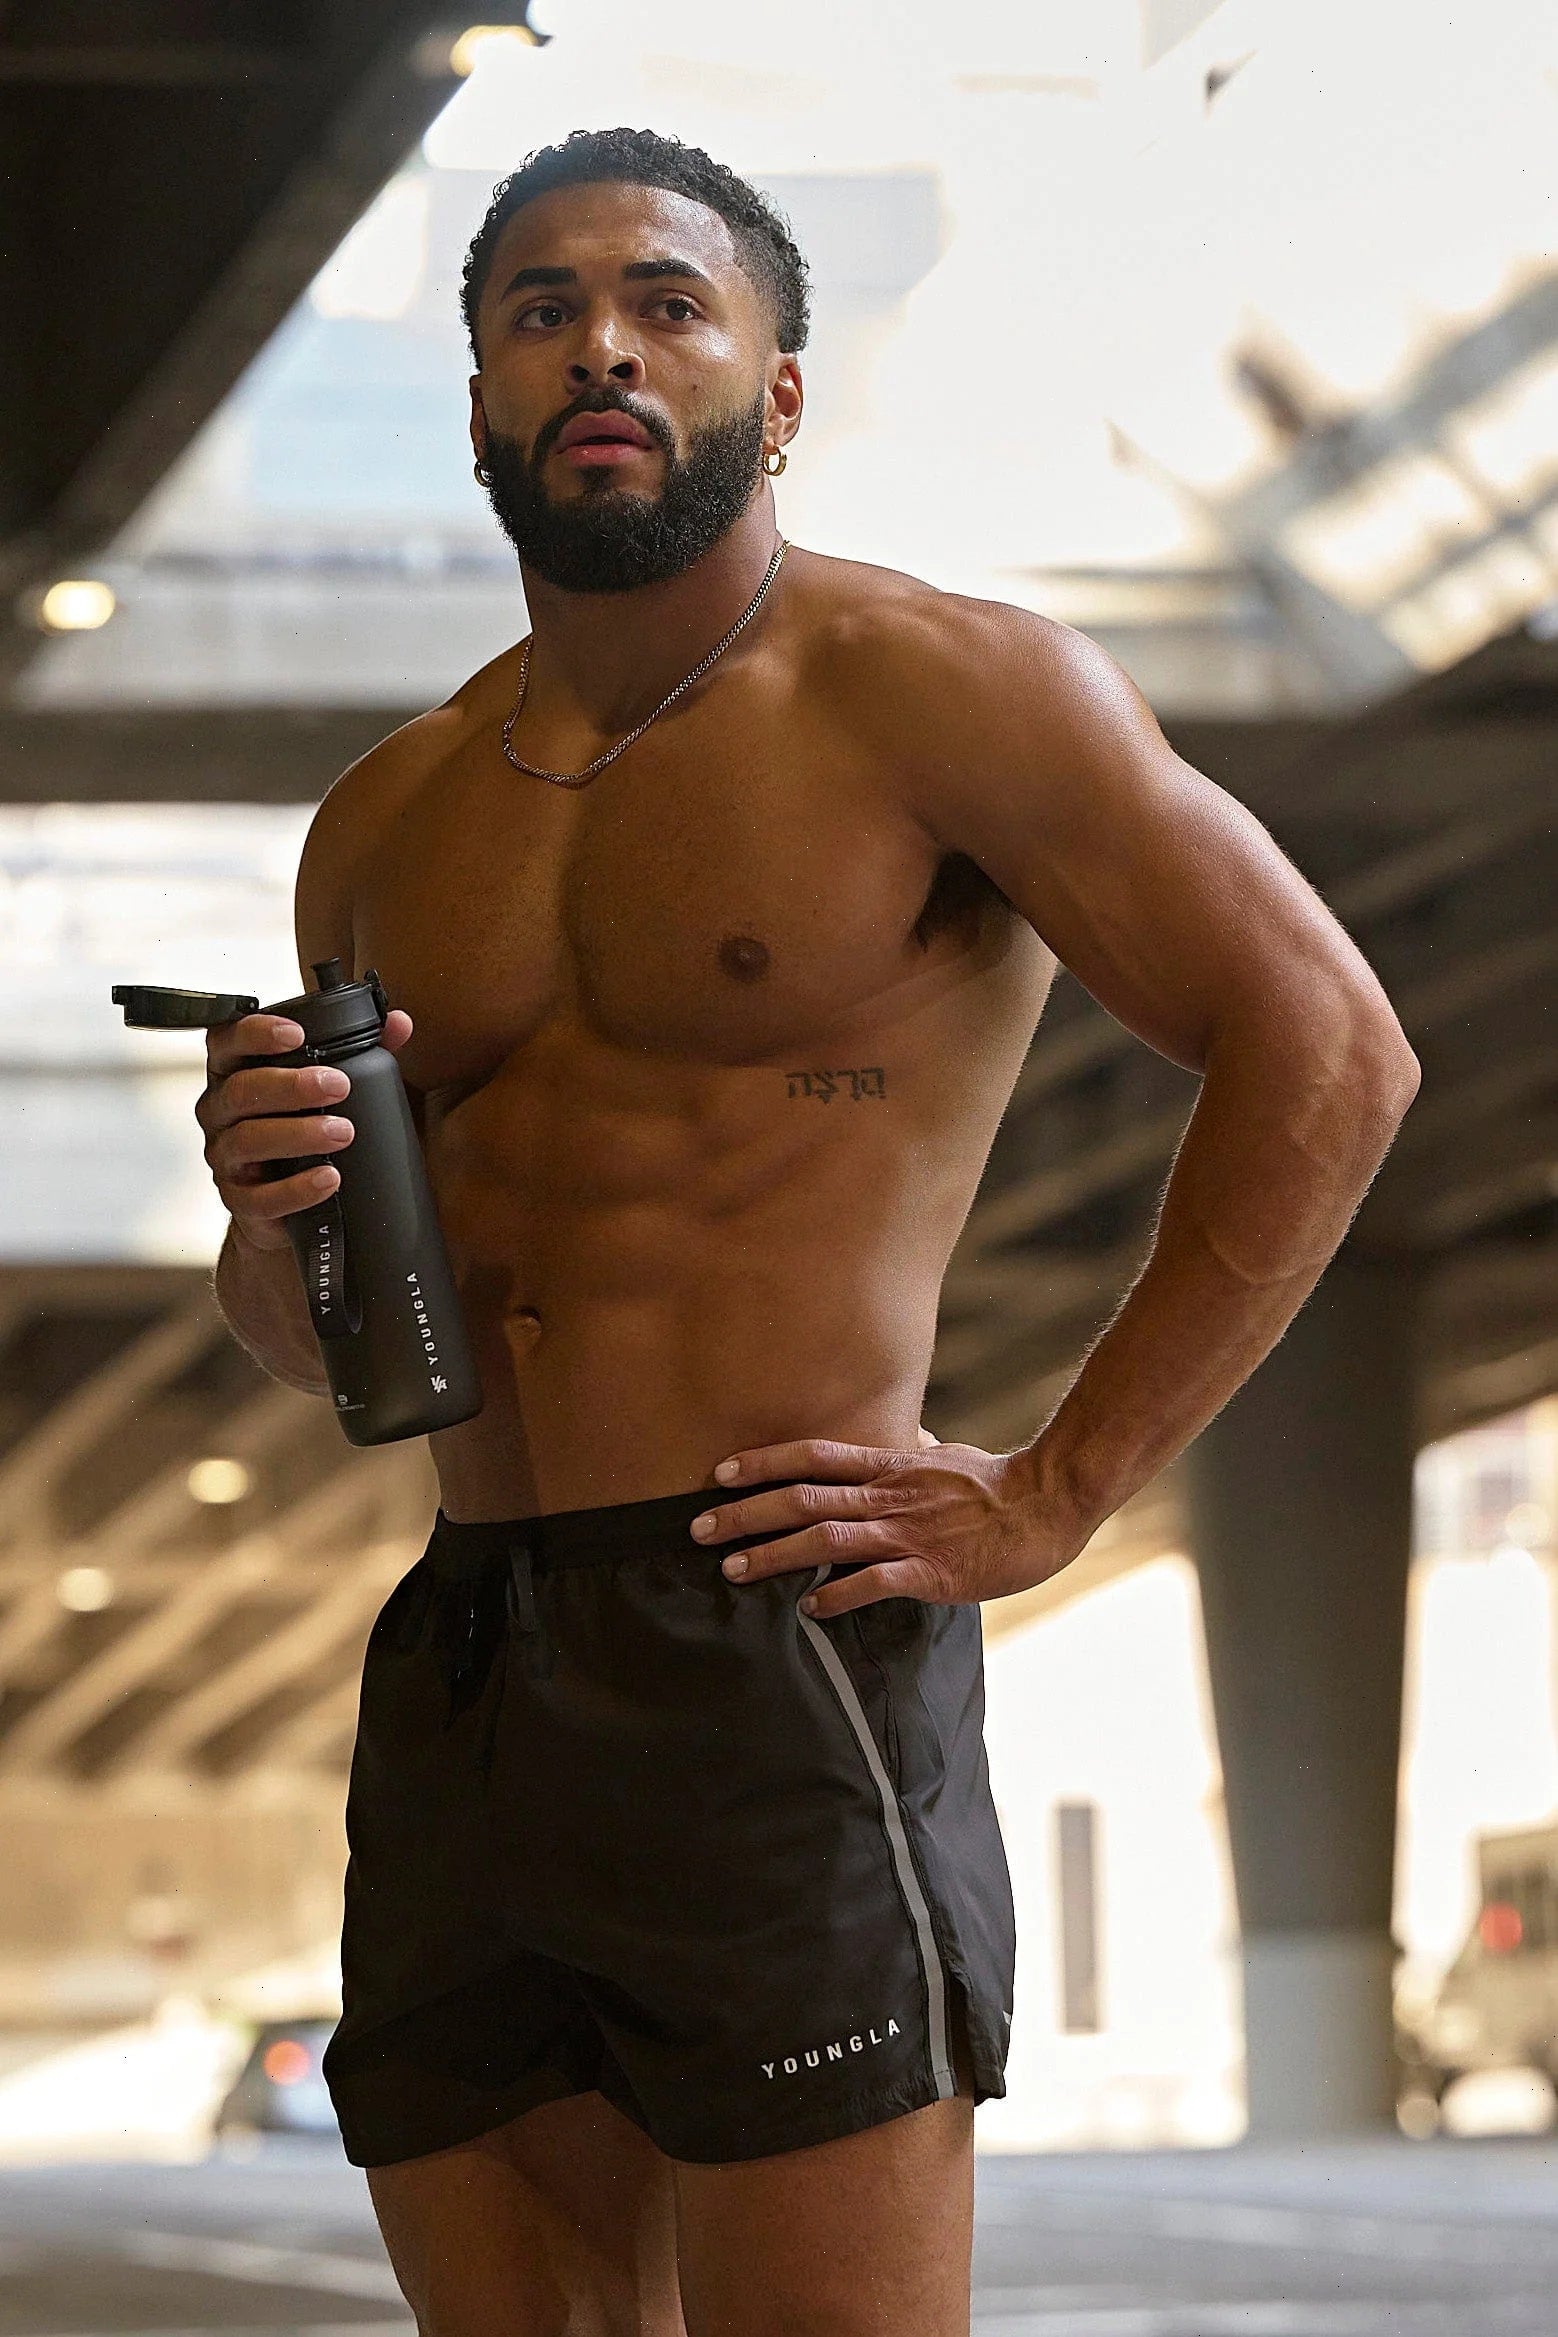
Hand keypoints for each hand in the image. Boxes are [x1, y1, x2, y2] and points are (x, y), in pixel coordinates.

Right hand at [198, 1004, 413, 1252]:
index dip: (254, 1032)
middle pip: (240, 1090)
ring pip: (247, 1140)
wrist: (288, 1208)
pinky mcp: (237, 1200)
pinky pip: (258, 1196)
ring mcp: (225, 1157)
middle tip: (337, 1086)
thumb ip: (361, 1050)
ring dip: (297, 1134)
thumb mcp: (327, 1086)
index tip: (296, 1034)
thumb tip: (398, 1024)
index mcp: (235, 1073)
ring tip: (342, 1132)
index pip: (226, 1040)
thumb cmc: (301, 1130)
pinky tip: (328, 1179)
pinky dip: (295, 1189)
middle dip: (290, 1086)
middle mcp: (221, 1112)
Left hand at [689, 1436, 1079, 1618]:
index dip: (763, 1463)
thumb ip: (912, 1455)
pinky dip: (838, 1595)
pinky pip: (875, 1582)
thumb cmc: (995, 1482)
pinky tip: (809, 1610)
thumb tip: (903, 1440)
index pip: (813, 1456)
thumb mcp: (944, 1456)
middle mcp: (888, 1496)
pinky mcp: (932, 1572)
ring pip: (826, 1539)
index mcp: (889, 1466)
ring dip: (774, 1555)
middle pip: (803, 1498)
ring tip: (733, 1571)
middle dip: (745, 1513)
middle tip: (697, 1530)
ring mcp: (908, 1533)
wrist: (1046, 1504)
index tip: (720, 1474)